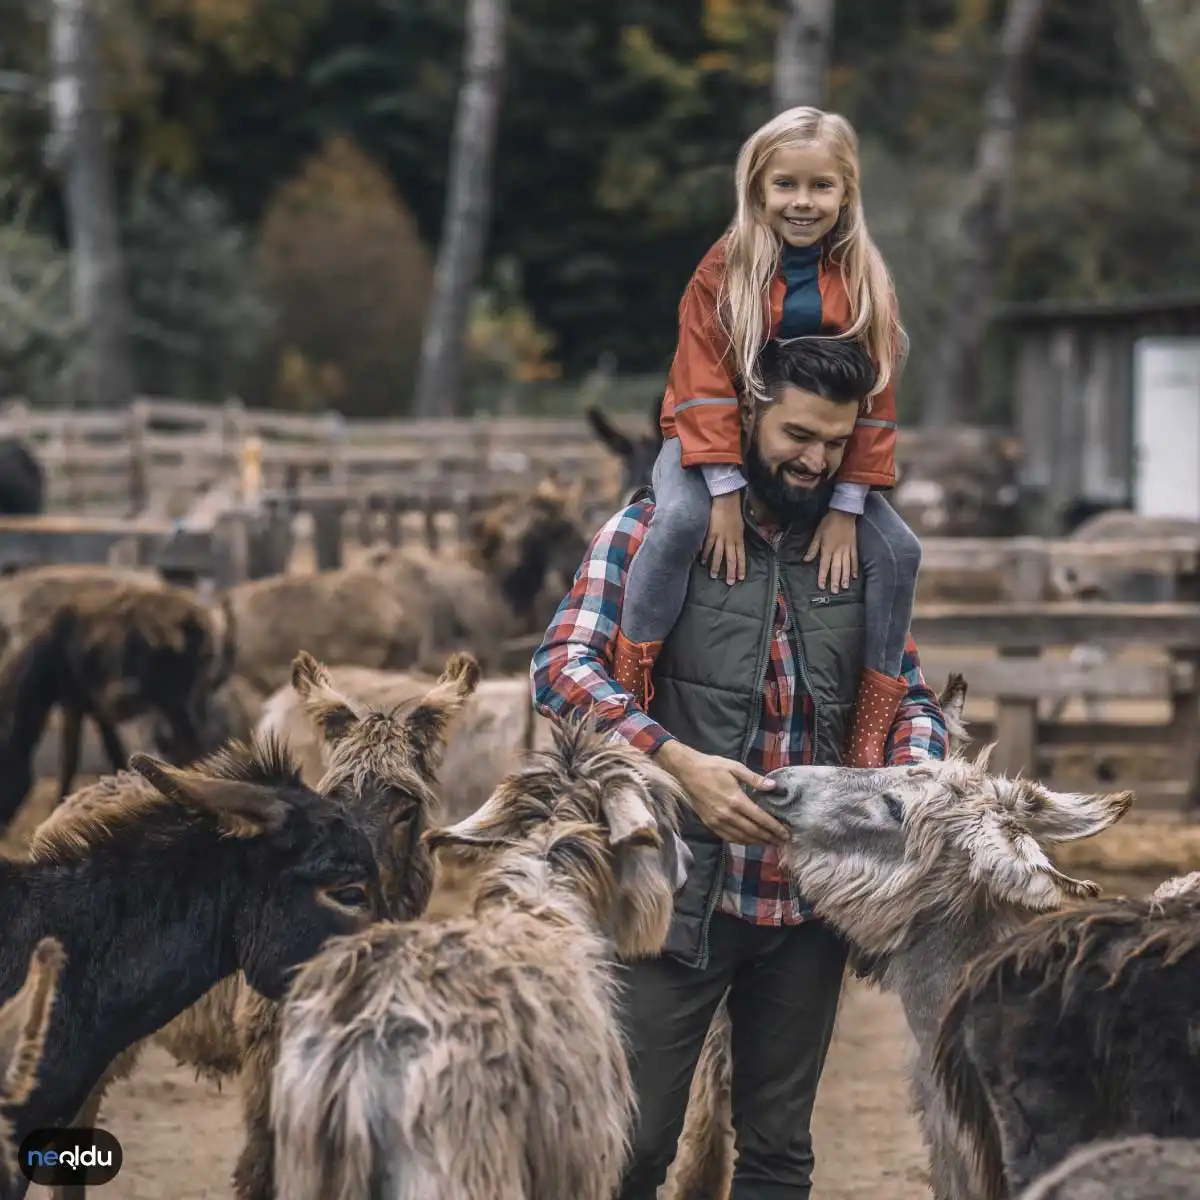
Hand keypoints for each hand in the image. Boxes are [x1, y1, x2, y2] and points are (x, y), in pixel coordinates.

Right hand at [654, 741, 787, 845]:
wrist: (687, 771)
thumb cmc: (712, 766)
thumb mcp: (735, 767)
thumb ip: (755, 779)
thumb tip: (773, 786)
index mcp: (736, 800)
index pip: (760, 819)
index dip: (775, 827)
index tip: (786, 833)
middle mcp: (727, 814)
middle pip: (753, 831)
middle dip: (770, 838)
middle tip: (782, 841)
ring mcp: (717, 821)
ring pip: (742, 837)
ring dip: (757, 842)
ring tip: (770, 842)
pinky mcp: (710, 824)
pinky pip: (729, 838)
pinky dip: (742, 841)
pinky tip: (750, 840)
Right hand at [701, 492, 745, 585]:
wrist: (726, 500)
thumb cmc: (734, 512)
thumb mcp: (740, 526)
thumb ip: (738, 537)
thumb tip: (738, 545)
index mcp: (739, 538)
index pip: (741, 556)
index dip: (741, 567)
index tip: (741, 578)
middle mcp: (730, 540)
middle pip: (731, 559)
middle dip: (731, 572)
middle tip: (730, 582)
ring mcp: (720, 537)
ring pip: (718, 555)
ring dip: (716, 567)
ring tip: (714, 576)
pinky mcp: (710, 533)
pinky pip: (708, 546)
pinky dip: (704, 554)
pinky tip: (702, 562)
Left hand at [804, 510, 857, 591]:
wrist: (843, 513)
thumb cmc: (828, 523)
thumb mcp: (817, 534)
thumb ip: (812, 548)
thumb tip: (805, 559)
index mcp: (827, 549)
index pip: (824, 566)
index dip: (822, 576)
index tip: (821, 586)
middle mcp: (838, 551)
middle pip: (836, 568)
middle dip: (835, 581)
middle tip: (834, 592)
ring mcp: (847, 550)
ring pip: (846, 566)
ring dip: (845, 577)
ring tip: (844, 587)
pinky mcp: (853, 547)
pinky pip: (854, 559)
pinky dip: (855, 568)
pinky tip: (854, 576)